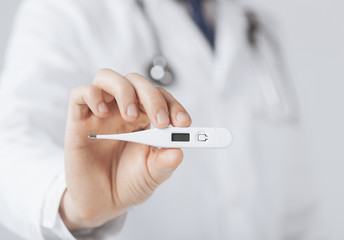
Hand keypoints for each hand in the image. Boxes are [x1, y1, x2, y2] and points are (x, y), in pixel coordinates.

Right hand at [59, 69, 191, 229]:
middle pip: (136, 82)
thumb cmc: (129, 183)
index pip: (160, 98)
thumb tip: (178, 151)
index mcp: (145, 119)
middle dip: (152, 97)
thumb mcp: (152, 175)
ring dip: (124, 91)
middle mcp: (123, 111)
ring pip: (108, 78)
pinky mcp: (78, 121)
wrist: (103, 203)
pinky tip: (103, 114)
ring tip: (130, 115)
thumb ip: (165, 163)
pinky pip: (80, 94)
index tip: (183, 123)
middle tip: (160, 122)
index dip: (173, 105)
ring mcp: (100, 113)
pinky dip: (93, 96)